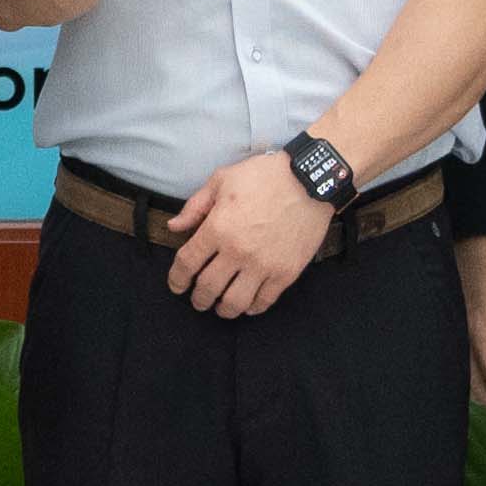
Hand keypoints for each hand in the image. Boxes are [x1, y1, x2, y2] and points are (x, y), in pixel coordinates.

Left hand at [164, 150, 322, 319]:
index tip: (176, 285)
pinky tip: (247, 305)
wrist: (311, 180)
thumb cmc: (265, 176)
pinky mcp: (286, 273)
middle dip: (198, 299)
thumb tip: (174, 227)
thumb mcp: (222, 179)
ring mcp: (263, 265)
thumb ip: (195, 206)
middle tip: (198, 300)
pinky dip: (252, 308)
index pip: (187, 263)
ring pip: (235, 302)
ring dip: (223, 309)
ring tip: (220, 307)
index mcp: (218, 228)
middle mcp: (238, 252)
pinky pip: (264, 301)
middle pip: (208, 288)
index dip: (176, 279)